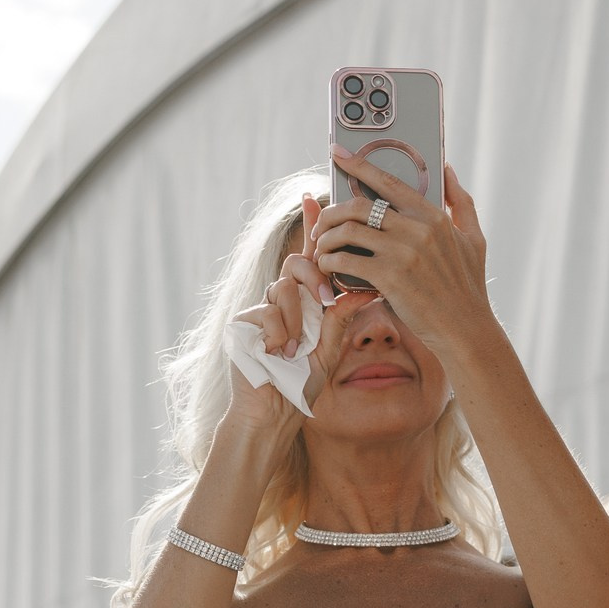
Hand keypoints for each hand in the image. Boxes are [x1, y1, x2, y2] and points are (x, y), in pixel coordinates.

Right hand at [223, 202, 350, 439]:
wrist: (274, 411)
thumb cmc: (303, 381)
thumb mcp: (332, 347)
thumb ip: (343, 316)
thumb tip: (365, 286)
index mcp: (305, 298)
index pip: (312, 256)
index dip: (313, 225)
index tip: (315, 196)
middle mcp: (282, 297)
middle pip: (297, 263)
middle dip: (315, 278)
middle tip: (325, 301)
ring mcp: (260, 307)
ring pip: (283, 288)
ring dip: (295, 320)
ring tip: (297, 348)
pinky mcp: (243, 321)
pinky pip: (266, 313)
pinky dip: (278, 336)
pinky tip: (279, 354)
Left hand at [309, 153, 493, 355]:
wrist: (465, 330)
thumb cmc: (468, 287)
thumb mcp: (474, 238)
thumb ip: (460, 201)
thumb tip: (448, 169)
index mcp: (434, 215)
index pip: (388, 181)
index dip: (358, 164)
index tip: (337, 152)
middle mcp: (418, 229)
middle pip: (358, 205)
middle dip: (331, 212)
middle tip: (321, 224)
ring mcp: (403, 253)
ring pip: (347, 231)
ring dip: (326, 238)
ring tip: (322, 248)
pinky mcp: (389, 278)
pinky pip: (345, 261)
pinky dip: (329, 262)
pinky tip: (328, 268)